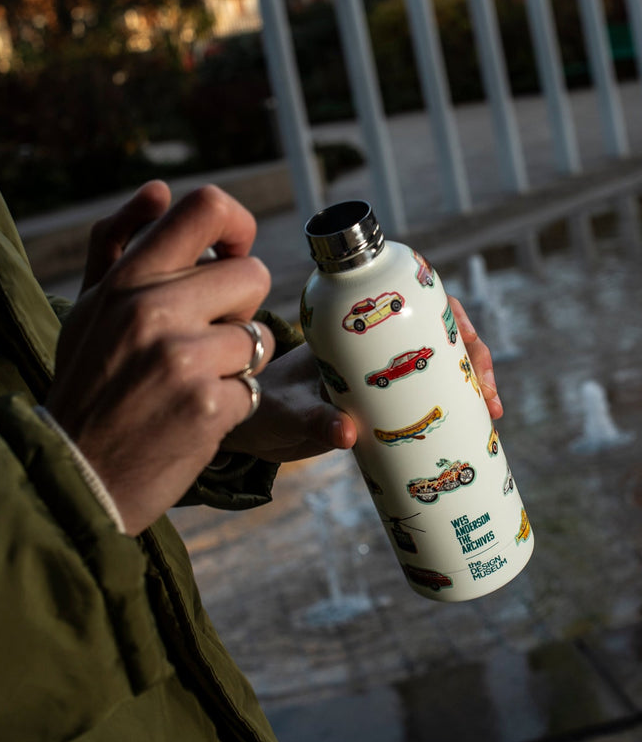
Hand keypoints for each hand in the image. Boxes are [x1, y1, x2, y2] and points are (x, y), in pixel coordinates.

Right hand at [45, 181, 275, 535]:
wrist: (74, 474)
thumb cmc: (86, 384)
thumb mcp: (88, 308)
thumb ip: (119, 243)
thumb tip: (160, 191)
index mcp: (127, 279)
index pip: (205, 207)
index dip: (237, 225)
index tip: (233, 253)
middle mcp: (153, 309)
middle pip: (253, 273)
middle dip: (241, 308)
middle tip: (205, 338)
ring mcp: (183, 359)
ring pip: (260, 334)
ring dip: (238, 361)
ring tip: (193, 381)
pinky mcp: (209, 406)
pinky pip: (253, 386)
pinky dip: (232, 403)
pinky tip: (192, 416)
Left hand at [223, 295, 501, 462]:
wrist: (251, 429)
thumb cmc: (265, 408)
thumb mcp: (289, 414)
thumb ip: (314, 422)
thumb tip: (349, 434)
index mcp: (351, 334)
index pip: (408, 307)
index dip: (447, 317)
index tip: (467, 342)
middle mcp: (371, 349)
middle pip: (435, 336)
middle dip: (472, 355)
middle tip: (489, 391)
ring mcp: (381, 377)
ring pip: (437, 367)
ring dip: (471, 382)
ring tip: (491, 412)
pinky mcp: (384, 407)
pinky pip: (427, 399)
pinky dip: (455, 408)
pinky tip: (477, 428)